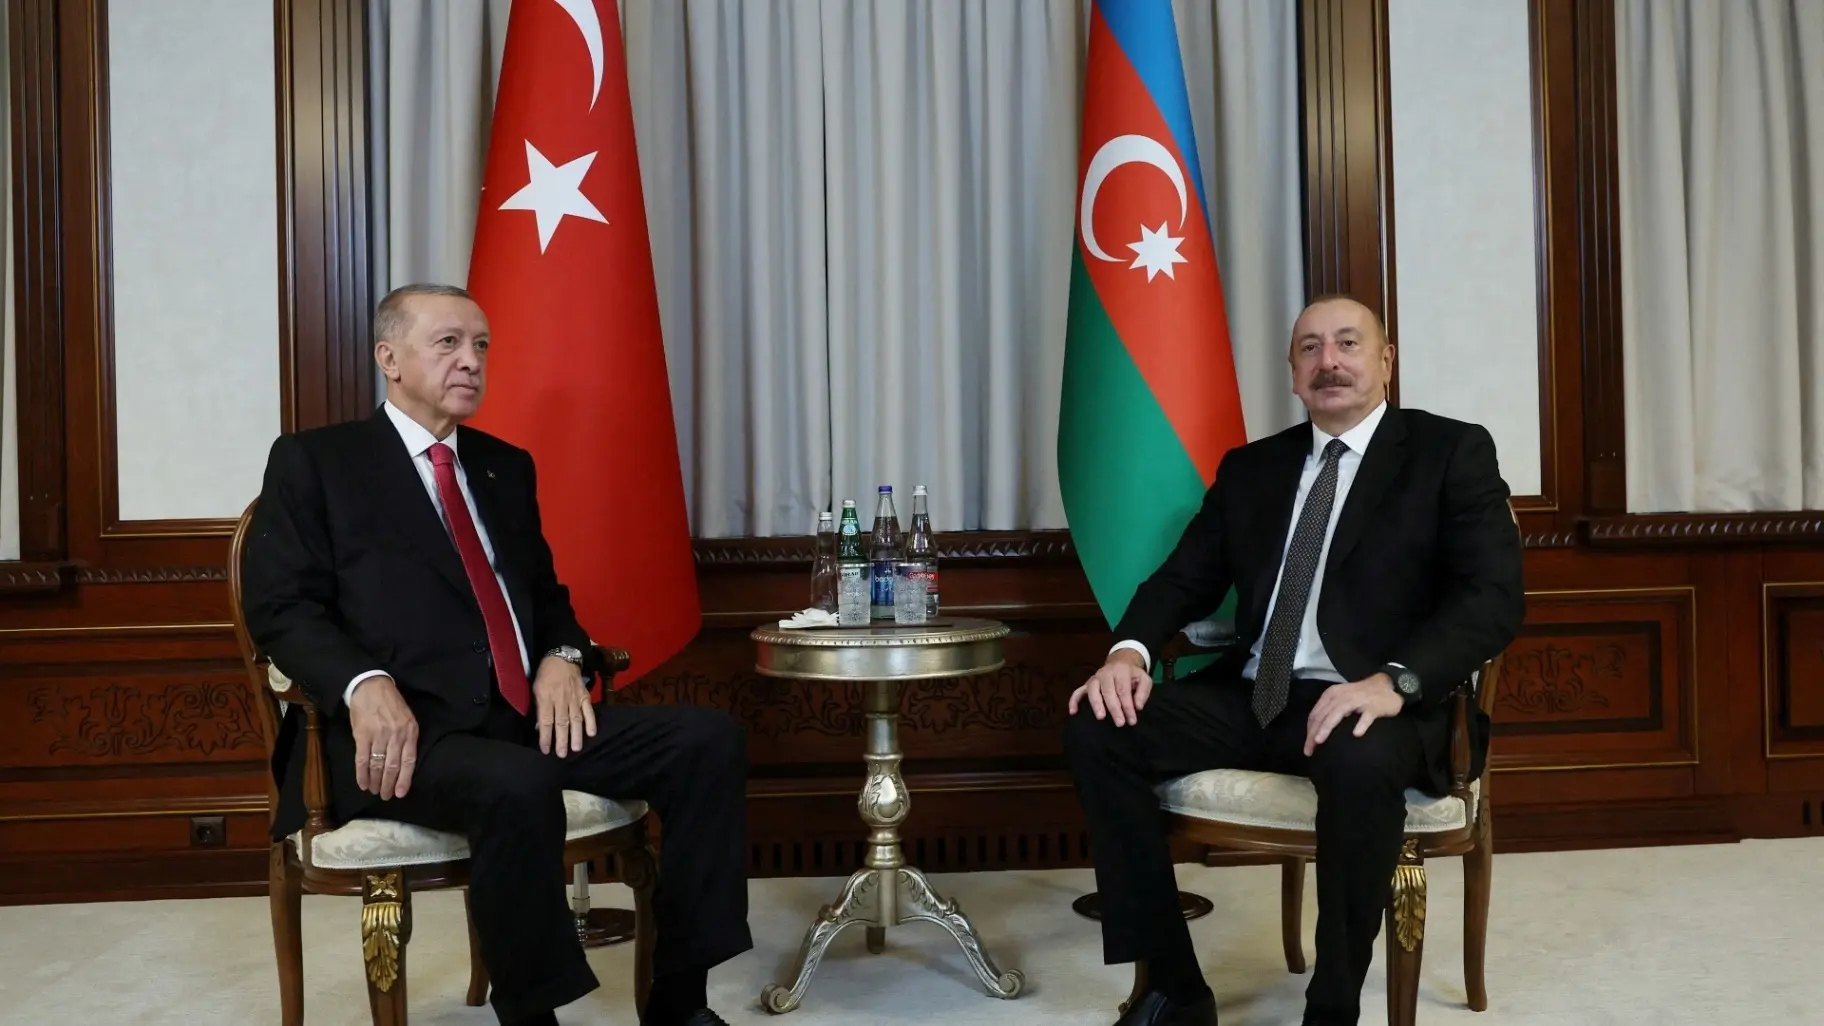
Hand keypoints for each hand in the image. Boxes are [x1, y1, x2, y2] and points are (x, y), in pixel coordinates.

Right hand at [348, 677, 418, 798]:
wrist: (370, 687)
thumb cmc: (391, 703)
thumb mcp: (407, 718)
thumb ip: (407, 738)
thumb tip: (404, 762)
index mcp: (410, 731)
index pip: (409, 761)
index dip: (405, 779)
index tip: (401, 793)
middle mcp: (396, 735)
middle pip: (393, 766)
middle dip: (389, 784)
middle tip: (386, 796)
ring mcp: (378, 735)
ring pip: (378, 765)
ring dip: (375, 782)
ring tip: (375, 791)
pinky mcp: (362, 735)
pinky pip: (362, 759)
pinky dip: (362, 774)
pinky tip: (363, 783)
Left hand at [534, 655, 595, 756]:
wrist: (562, 657)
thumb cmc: (546, 674)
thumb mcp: (536, 689)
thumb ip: (539, 708)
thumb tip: (539, 727)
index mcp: (546, 698)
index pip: (545, 721)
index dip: (545, 737)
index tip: (545, 750)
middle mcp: (561, 699)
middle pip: (562, 723)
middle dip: (561, 740)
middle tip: (562, 754)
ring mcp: (574, 698)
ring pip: (576, 719)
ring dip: (576, 735)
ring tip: (576, 748)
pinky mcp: (585, 696)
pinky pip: (589, 710)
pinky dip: (591, 722)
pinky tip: (591, 733)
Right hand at [1067, 650, 1151, 726]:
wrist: (1121, 663)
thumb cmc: (1133, 676)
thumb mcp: (1144, 680)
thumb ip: (1143, 692)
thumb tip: (1138, 706)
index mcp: (1121, 671)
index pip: (1123, 690)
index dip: (1127, 706)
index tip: (1132, 720)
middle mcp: (1105, 673)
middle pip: (1108, 691)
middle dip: (1114, 708)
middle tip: (1119, 723)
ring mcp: (1094, 678)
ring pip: (1092, 690)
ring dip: (1096, 704)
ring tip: (1101, 717)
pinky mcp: (1087, 684)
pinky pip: (1078, 692)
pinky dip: (1074, 701)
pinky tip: (1073, 712)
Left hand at [1304, 673, 1404, 755]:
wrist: (1387, 685)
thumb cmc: (1361, 696)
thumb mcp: (1342, 699)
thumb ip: (1330, 711)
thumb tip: (1316, 731)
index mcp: (1331, 695)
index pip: (1316, 714)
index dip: (1309, 730)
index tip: (1307, 747)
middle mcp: (1341, 696)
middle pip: (1323, 715)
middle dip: (1314, 733)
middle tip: (1309, 750)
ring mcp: (1357, 700)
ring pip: (1338, 713)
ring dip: (1327, 727)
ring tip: (1320, 741)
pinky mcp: (1373, 706)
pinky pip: (1366, 716)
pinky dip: (1361, 724)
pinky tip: (1356, 734)